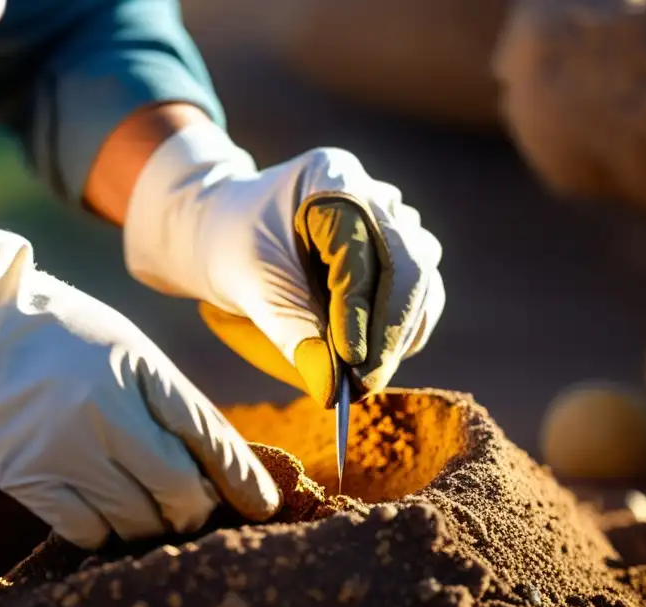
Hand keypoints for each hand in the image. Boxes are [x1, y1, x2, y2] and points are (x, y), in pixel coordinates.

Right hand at [0, 211, 279, 548]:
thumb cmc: (47, 330)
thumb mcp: (119, 343)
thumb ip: (163, 397)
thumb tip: (205, 461)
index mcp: (140, 370)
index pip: (211, 438)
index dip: (243, 480)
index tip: (261, 507)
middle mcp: (110, 412)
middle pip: (180, 492)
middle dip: (197, 512)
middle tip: (193, 513)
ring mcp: (67, 449)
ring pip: (137, 521)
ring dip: (151, 527)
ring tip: (148, 516)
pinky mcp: (27, 478)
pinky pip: (87, 531)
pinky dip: (105, 534)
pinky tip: (104, 519)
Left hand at [124, 121, 444, 403]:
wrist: (225, 231)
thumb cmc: (230, 246)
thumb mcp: (249, 285)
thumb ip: (290, 332)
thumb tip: (331, 390)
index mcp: (333, 177)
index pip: (363, 251)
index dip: (362, 312)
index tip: (350, 365)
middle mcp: (375, 195)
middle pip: (408, 266)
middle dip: (387, 333)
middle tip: (362, 386)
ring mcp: (393, 223)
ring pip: (420, 285)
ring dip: (397, 337)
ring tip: (360, 380)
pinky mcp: (397, 256)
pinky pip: (415, 299)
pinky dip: (397, 334)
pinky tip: (368, 362)